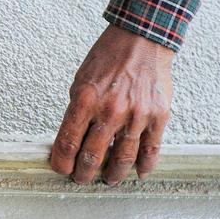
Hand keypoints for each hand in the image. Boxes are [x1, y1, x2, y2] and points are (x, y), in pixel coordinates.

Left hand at [49, 24, 173, 185]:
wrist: (142, 40)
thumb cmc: (109, 58)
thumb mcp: (81, 81)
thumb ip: (77, 112)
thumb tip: (71, 141)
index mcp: (85, 100)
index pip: (68, 144)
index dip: (62, 163)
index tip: (61, 169)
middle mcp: (110, 110)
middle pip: (92, 156)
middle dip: (83, 173)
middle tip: (81, 178)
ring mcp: (137, 115)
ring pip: (122, 158)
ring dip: (112, 174)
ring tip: (107, 179)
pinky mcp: (158, 116)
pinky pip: (151, 149)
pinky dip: (144, 166)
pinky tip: (138, 173)